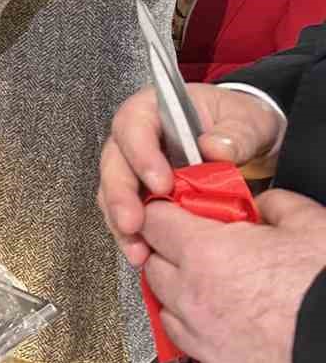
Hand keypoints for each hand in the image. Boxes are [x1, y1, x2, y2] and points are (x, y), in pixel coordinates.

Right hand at [97, 84, 282, 267]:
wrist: (248, 143)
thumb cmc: (240, 122)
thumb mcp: (247, 120)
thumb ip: (234, 133)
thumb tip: (214, 148)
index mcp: (153, 110)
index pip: (134, 126)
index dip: (141, 155)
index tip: (161, 184)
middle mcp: (136, 136)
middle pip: (114, 162)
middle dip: (120, 195)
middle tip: (132, 222)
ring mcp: (136, 166)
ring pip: (113, 191)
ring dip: (121, 221)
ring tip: (136, 250)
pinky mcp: (143, 193)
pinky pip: (128, 212)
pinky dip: (133, 235)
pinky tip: (142, 253)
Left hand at [141, 189, 325, 362]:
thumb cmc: (324, 293)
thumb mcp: (308, 226)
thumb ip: (275, 205)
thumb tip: (265, 205)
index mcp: (205, 252)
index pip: (153, 219)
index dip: (165, 209)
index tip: (178, 208)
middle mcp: (192, 294)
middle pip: (152, 261)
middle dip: (168, 248)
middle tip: (197, 242)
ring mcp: (200, 331)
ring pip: (162, 300)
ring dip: (175, 286)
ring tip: (207, 278)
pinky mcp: (213, 359)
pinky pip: (181, 335)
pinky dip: (188, 321)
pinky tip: (214, 311)